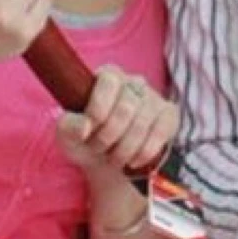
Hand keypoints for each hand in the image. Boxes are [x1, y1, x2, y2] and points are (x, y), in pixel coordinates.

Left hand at [56, 65, 177, 175]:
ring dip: (123, 150)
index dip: (98, 109)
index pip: (108, 81)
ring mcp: (154, 97)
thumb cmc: (86, 140)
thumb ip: (68, 126)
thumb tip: (84, 125)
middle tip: (99, 148)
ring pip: (141, 124)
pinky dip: (143, 153)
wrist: (109, 162)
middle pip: (125, 108)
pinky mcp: (169, 115)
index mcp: (108, 76)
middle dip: (108, 137)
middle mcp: (133, 82)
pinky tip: (133, 160)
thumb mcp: (68, 135)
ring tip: (114, 158)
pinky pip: (160, 133)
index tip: (89, 130)